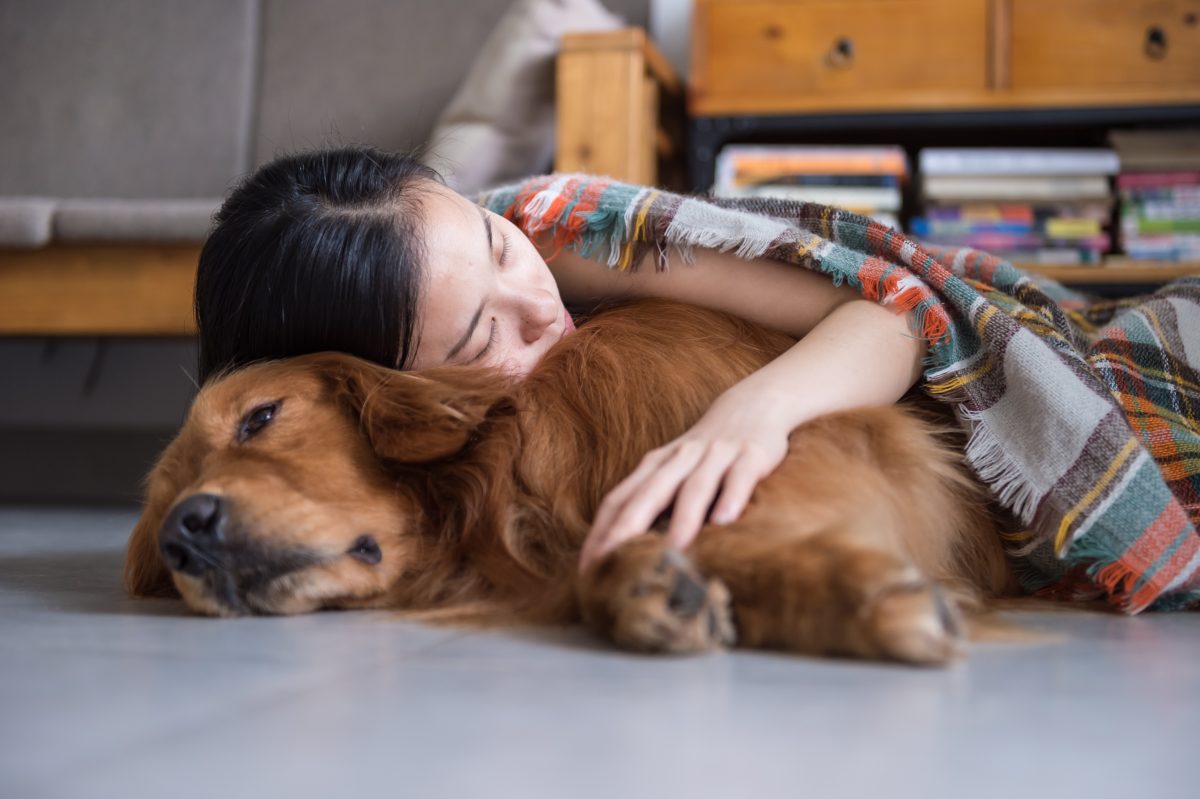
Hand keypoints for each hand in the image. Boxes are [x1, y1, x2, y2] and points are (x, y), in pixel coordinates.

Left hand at [578, 382, 794, 571]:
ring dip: (682, 520)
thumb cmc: (707, 454)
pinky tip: (725, 521)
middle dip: (627, 530)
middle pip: (647, 495)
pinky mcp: (751, 454)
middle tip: (615, 568)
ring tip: (673, 553)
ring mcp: (715, 455)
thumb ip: (655, 508)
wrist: (755, 404)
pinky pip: (739, 477)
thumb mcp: (675, 474)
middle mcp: (678, 459)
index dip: (600, 534)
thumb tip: (628, 559)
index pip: (618, 501)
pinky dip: (731, 497)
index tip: (588, 571)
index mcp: (654, 466)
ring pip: (694, 488)